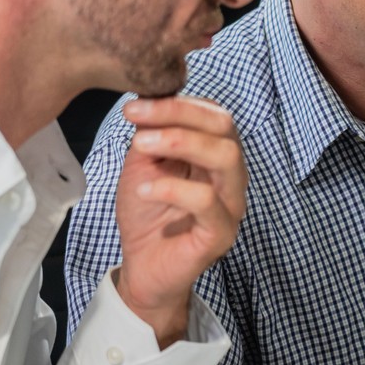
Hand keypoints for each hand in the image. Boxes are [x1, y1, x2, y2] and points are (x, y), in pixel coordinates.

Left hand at [112, 96, 246, 345]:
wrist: (141, 266)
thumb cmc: (147, 214)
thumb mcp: (144, 163)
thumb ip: (152, 134)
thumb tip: (148, 98)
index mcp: (216, 155)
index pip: (213, 114)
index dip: (176, 103)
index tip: (133, 107)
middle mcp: (231, 177)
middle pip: (225, 128)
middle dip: (178, 115)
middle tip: (135, 120)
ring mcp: (231, 205)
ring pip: (226, 158)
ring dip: (180, 142)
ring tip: (141, 147)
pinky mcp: (221, 234)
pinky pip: (206, 201)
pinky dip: (172, 188)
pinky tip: (144, 190)